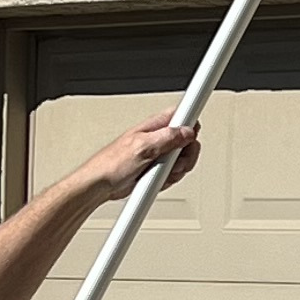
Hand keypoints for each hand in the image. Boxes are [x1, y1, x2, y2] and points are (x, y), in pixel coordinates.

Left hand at [83, 114, 200, 201]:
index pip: (182, 114)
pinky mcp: (158, 169)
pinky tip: (157, 180)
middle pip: (189, 141)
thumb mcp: (141, 147)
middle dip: (186, 155)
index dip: (192, 121)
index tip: (199, 125)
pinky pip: (174, 173)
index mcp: (154, 125)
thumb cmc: (111, 164)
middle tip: (174, 163)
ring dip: (176, 170)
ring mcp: (159, 154)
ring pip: (183, 159)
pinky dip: (169, 179)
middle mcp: (158, 137)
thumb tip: (187, 131)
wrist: (100, 185)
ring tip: (160, 173)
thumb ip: (167, 138)